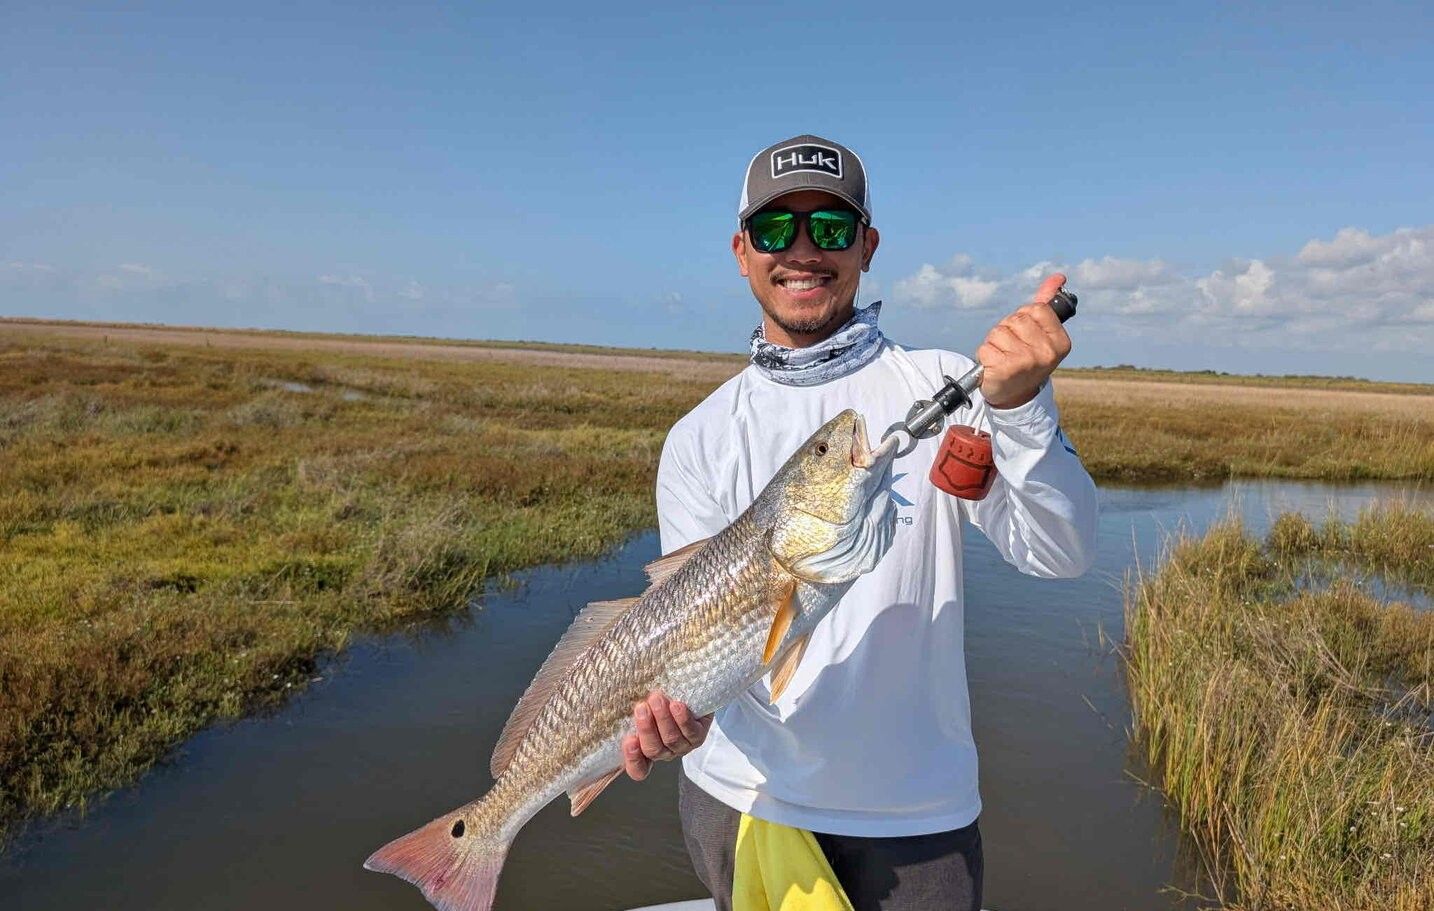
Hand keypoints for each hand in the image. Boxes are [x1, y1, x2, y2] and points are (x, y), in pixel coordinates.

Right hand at [621, 691, 713, 780]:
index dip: (632, 759)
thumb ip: (626, 704)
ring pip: (671, 740)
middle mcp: (664, 752)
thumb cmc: (659, 698)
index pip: (638, 768)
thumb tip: (601, 686)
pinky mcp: (698, 736)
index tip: (628, 740)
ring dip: (663, 720)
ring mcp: (682, 746)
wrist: (692, 692)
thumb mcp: (640, 702)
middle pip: (653, 750)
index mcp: (646, 750)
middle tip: (641, 707)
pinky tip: (677, 706)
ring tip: (657, 699)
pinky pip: (691, 732)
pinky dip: (682, 719)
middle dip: (646, 729)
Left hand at [977, 273, 1072, 409]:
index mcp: (1060, 342)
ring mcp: (1027, 362)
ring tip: (1003, 358)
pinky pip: (985, 348)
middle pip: (1015, 319)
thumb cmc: (1026, 360)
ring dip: (994, 344)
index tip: (1026, 335)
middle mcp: (1047, 352)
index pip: (1037, 308)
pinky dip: (984, 356)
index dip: (1024, 317)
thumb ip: (1047, 304)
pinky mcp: (1006, 370)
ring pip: (998, 332)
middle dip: (1007, 330)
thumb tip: (1058, 277)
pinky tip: (994, 368)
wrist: (1014, 397)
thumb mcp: (1040, 332)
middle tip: (1012, 349)